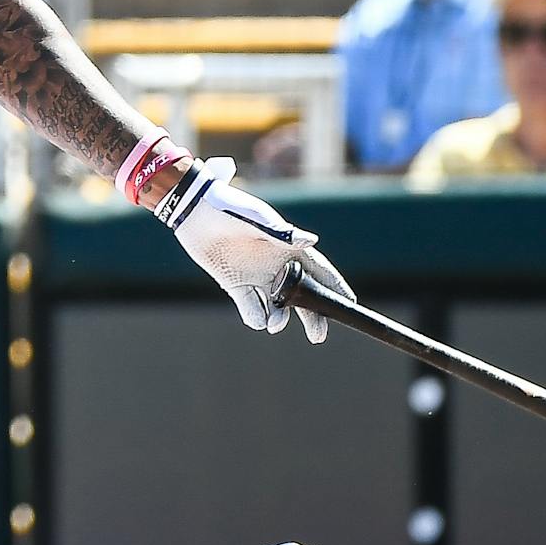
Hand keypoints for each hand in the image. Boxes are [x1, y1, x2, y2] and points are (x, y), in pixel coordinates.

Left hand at [154, 156, 341, 341]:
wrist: (194, 211)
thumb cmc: (231, 208)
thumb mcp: (258, 220)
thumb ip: (283, 234)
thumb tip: (312, 241)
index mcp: (289, 248)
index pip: (321, 271)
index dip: (336, 288)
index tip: (351, 305)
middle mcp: (277, 266)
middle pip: (304, 296)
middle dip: (314, 317)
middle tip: (318, 336)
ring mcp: (257, 278)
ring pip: (277, 308)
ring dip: (280, 319)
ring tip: (275, 323)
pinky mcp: (236, 285)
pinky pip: (251, 309)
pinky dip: (256, 316)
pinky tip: (257, 317)